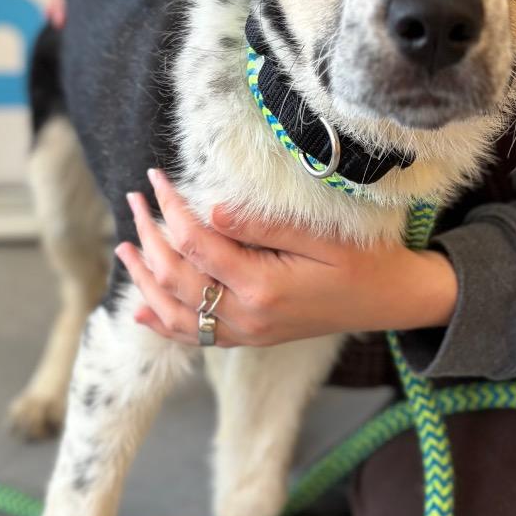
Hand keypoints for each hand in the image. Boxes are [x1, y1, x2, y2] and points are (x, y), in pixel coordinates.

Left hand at [114, 169, 458, 346]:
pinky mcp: (250, 337)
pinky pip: (195, 337)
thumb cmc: (365, 262)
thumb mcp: (323, 236)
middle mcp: (247, 317)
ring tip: (124, 247)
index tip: (156, 178)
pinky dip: (163, 323)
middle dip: (149, 237)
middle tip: (135, 200)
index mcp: (262, 287)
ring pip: (175, 313)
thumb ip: (265, 226)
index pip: (195, 244)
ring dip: (144, 280)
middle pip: (176, 278)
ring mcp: (246, 333)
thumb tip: (210, 210)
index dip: (170, 208)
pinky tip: (140, 311)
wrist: (391, 302)